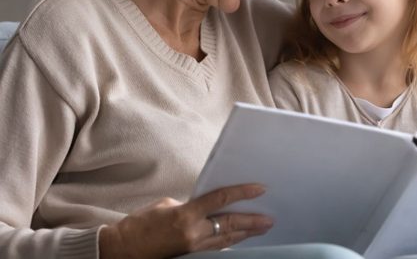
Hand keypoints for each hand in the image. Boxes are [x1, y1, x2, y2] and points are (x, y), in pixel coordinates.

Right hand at [99, 183, 272, 258]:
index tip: (260, 188)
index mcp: (185, 215)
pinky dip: (229, 244)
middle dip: (252, 221)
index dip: (242, 193)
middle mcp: (193, 234)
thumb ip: (190, 205)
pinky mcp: (190, 257)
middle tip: (270, 219)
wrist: (123, 250)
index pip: (220, 200)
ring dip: (245, 234)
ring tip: (261, 228)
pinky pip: (215, 250)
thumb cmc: (140, 224)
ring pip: (226, 240)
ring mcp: (192, 249)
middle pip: (230, 225)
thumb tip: (205, 207)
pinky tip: (239, 241)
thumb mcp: (166, 205)